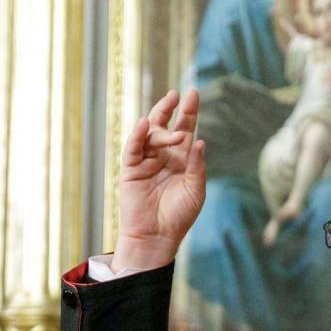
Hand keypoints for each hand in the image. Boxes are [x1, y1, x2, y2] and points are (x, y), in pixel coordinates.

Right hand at [114, 89, 205, 272]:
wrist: (157, 236)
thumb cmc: (179, 216)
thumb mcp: (195, 190)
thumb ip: (197, 165)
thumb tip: (199, 140)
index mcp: (181, 160)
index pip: (185, 130)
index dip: (188, 112)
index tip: (193, 94)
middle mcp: (163, 157)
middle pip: (165, 126)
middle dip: (170, 109)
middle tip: (177, 95)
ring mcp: (146, 161)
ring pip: (150, 135)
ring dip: (161, 128)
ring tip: (174, 132)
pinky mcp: (131, 169)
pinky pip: (133, 148)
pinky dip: (138, 135)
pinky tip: (145, 123)